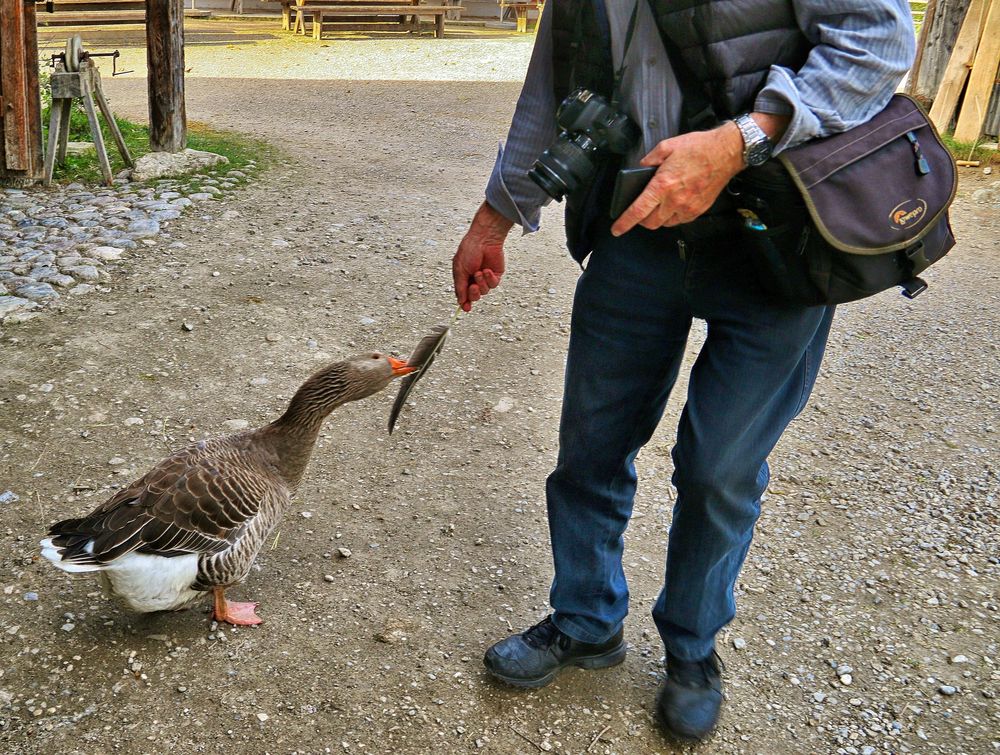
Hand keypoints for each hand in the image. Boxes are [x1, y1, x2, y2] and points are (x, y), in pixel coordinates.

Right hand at [453, 201, 512, 311]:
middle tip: (473, 286)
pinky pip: (494, 284)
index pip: (464, 294)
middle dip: (474, 293)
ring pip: (485, 291)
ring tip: (480, 272)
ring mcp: (485, 277)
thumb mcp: (460, 269)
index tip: (466, 308)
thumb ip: (460, 287)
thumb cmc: (469, 249)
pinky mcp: (496, 275)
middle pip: (475, 296)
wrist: (484, 238)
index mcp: (463, 277)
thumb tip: (461, 301)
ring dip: (482, 283)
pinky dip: (490, 279)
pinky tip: (487, 270)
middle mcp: (474, 278)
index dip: (465, 302)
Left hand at [611, 122, 743, 235]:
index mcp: (662, 185)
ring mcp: (687, 207)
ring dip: (658, 218)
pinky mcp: (698, 210)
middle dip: (641, 220)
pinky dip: (672, 217)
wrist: (726, 152)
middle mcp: (674, 200)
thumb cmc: (699, 148)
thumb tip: (640, 169)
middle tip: (640, 211)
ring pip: (664, 224)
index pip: (638, 211)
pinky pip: (679, 221)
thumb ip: (649, 160)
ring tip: (659, 205)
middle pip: (650, 223)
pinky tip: (673, 204)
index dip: (625, 223)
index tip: (617, 229)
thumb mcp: (667, 146)